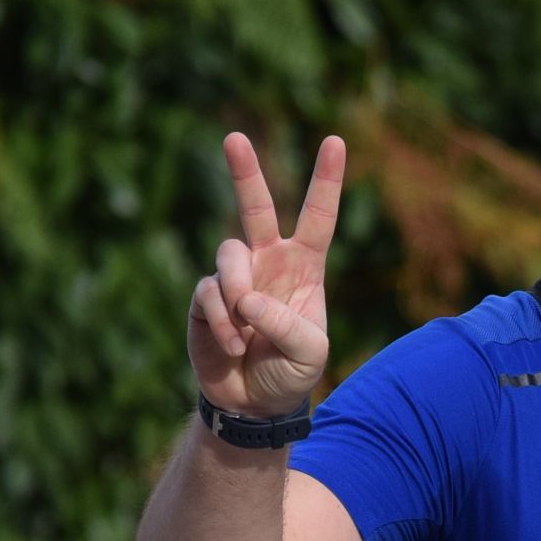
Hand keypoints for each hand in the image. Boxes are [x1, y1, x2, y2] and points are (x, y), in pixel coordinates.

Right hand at [190, 131, 343, 416]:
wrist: (253, 402)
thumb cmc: (291, 372)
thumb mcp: (309, 354)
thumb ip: (286, 325)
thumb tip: (247, 299)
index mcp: (304, 267)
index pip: (318, 218)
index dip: (326, 180)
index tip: (335, 140)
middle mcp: (268, 262)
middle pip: (256, 207)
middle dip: (244, 172)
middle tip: (234, 137)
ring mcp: (234, 277)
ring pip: (229, 255)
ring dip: (237, 292)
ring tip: (244, 330)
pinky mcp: (205, 297)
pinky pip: (210, 295)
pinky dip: (222, 323)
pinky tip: (232, 347)